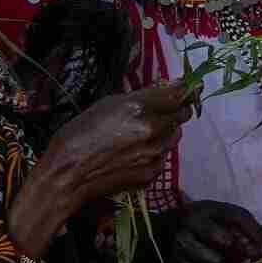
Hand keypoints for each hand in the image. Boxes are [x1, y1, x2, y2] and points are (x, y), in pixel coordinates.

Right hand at [11, 80, 194, 254]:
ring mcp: (154, 152)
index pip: (179, 95)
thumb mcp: (107, 105)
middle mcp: (152, 129)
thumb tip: (165, 92)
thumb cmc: (79, 134)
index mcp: (139, 107)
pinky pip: (163, 155)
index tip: (194, 87)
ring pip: (174, 135)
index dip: (188, 90)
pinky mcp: (152, 171)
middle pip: (182, 114)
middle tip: (164, 111)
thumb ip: (139, 98)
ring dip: (166, 131)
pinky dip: (156, 151)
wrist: (66, 175)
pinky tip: (135, 153)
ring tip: (142, 134)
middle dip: (176, 110)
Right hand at [156, 200, 261, 262]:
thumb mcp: (215, 216)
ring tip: (219, 260)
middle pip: (227, 241)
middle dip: (241, 251)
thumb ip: (240, 227)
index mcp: (205, 207)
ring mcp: (179, 243)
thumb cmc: (196, 225)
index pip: (238, 216)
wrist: (154, 235)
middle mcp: (191, 222)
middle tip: (246, 256)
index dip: (255, 232)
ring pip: (215, 262)